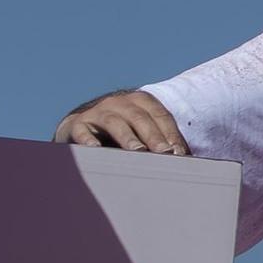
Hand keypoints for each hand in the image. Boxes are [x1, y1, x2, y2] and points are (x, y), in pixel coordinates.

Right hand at [54, 91, 188, 154]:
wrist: (83, 124)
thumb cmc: (123, 131)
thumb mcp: (143, 131)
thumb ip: (161, 141)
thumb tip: (185, 160)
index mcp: (142, 101)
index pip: (161, 116)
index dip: (171, 133)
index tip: (179, 152)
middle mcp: (120, 103)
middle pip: (140, 118)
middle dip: (154, 136)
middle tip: (164, 153)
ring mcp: (98, 111)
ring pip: (115, 122)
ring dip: (128, 137)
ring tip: (138, 151)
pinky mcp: (77, 124)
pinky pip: (82, 131)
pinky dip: (89, 140)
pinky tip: (96, 149)